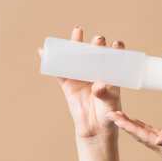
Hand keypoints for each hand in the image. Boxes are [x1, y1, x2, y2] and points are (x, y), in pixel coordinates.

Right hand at [38, 26, 126, 140]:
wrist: (95, 129)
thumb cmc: (108, 114)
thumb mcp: (109, 104)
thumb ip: (104, 94)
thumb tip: (98, 84)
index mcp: (110, 75)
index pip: (115, 59)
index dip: (116, 50)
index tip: (117, 44)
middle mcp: (96, 72)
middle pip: (95, 54)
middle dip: (97, 45)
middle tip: (98, 40)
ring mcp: (81, 77)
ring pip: (78, 58)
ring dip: (76, 44)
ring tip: (78, 31)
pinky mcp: (69, 85)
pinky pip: (59, 72)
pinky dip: (51, 62)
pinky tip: (44, 51)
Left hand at [106, 111, 161, 160]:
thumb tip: (159, 138)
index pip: (142, 135)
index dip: (128, 126)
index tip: (115, 118)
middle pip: (139, 135)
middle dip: (124, 125)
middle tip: (110, 114)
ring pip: (143, 134)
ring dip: (130, 125)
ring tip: (118, 116)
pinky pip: (152, 133)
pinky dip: (142, 127)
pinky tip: (136, 122)